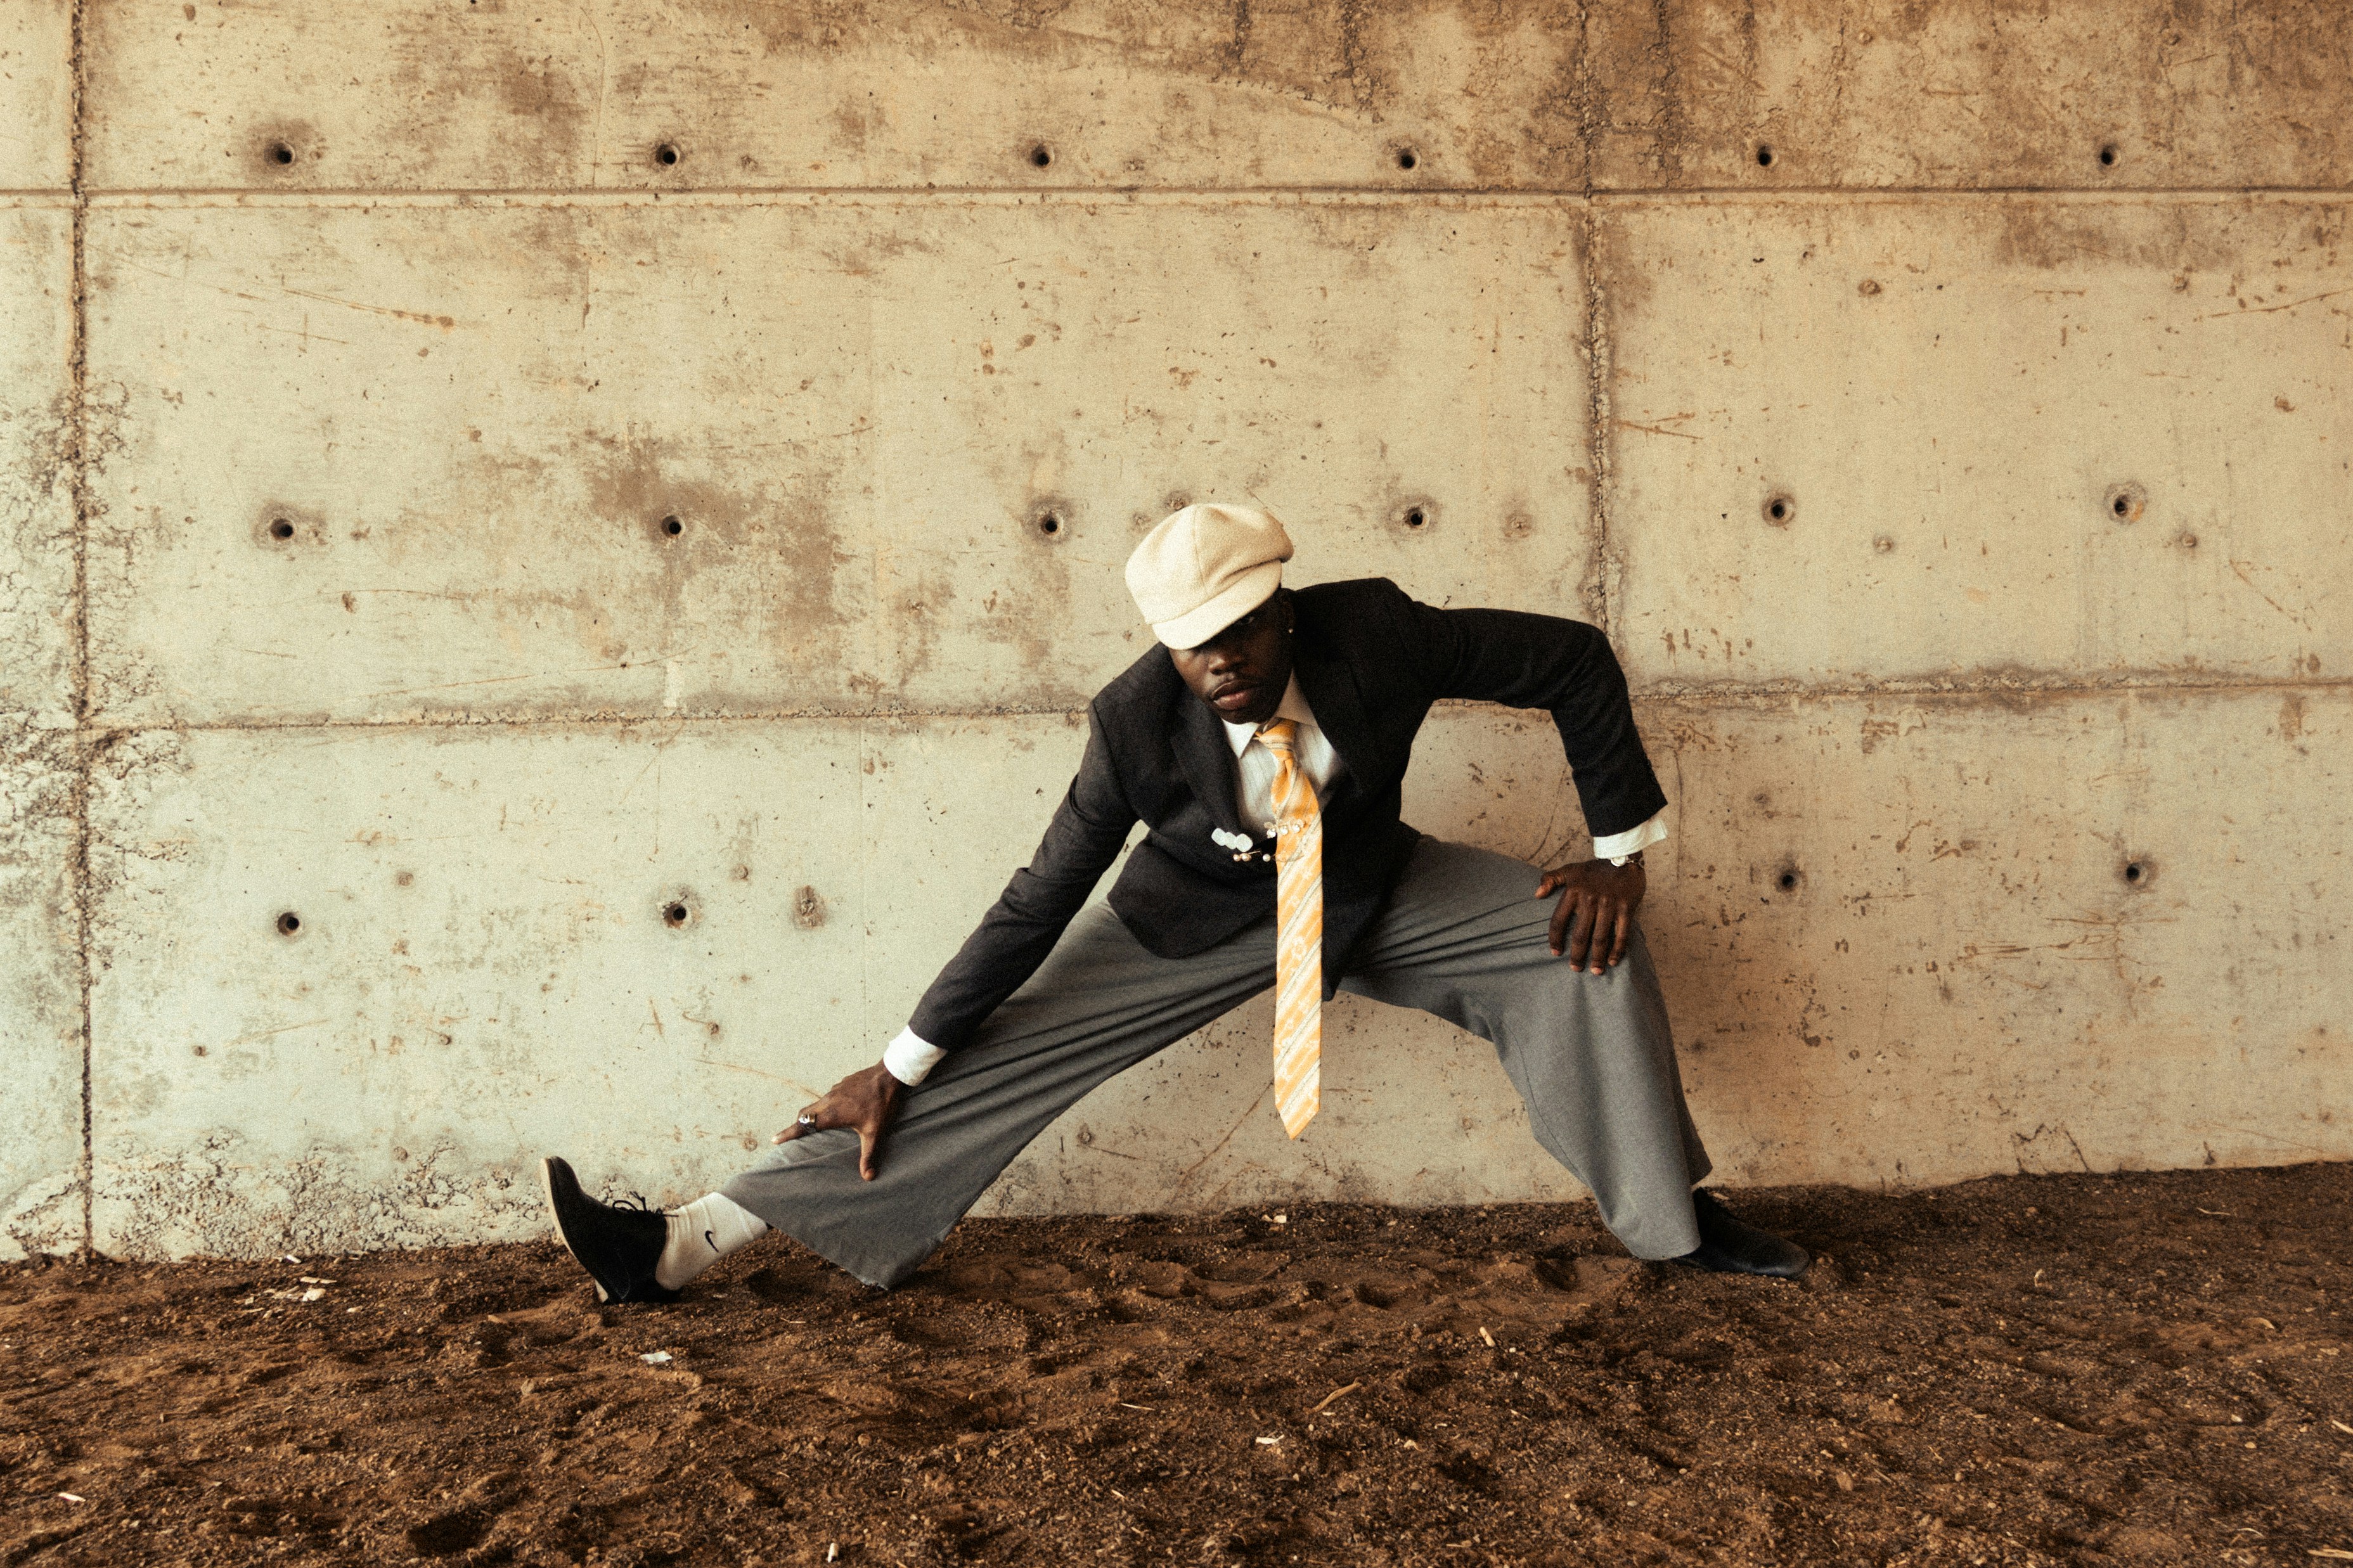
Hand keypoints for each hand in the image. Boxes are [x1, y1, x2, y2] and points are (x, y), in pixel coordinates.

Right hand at [775, 1062, 904, 1180]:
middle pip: (805, 1113)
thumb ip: (869, 1154)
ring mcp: (835, 1090)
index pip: (803, 1125)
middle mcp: (828, 1101)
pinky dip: (823, 1106)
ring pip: (815, 1104)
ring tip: (810, 1125)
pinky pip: (827, 1097)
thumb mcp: (875, 1132)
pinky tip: (833, 1110)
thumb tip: (868, 1176)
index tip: (774, 1139)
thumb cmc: (881, 1103)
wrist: (889, 1075)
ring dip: (810, 1115)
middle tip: (789, 1135)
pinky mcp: (842, 1084)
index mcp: (832, 1113)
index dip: (788, 1133)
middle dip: (796, 1124)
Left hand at [1535, 857, 1645, 972]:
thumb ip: (1550, 879)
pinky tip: (1612, 961)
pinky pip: (1621, 933)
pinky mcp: (1626, 908)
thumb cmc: (1595, 868)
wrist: (1623, 855)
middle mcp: (1589, 900)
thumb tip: (1536, 895)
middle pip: (1579, 935)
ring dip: (1597, 957)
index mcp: (1573, 892)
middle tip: (1575, 969)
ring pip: (1600, 938)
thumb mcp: (1570, 870)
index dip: (1554, 939)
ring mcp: (1608, 905)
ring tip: (1594, 971)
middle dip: (1576, 955)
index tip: (1555, 952)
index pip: (1558, 921)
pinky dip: (1617, 950)